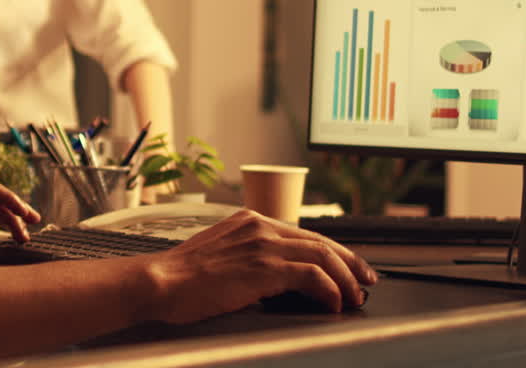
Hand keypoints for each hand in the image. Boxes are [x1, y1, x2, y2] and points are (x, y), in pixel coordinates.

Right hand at [146, 209, 375, 321]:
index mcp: (248, 222)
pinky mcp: (264, 266)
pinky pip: (312, 275)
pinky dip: (329, 289)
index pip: (303, 234)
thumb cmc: (181, 279)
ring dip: (345, 278)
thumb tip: (281, 285)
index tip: (348, 267)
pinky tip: (332, 303)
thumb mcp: (220, 259)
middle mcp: (259, 227)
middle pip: (320, 241)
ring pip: (323, 255)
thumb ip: (249, 262)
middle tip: (366, 280)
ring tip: (355, 297)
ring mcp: (262, 244)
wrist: (159, 282)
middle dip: (350, 262)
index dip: (332, 251)